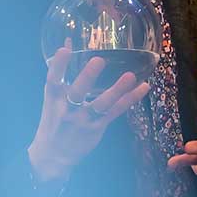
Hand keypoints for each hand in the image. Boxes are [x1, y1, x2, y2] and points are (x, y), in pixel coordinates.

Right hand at [28, 47, 150, 183]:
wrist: (53, 155)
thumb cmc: (55, 118)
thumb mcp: (53, 96)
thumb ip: (61, 68)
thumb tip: (67, 40)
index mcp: (54, 99)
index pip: (53, 80)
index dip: (58, 65)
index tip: (65, 50)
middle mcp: (68, 109)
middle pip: (77, 92)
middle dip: (87, 77)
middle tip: (99, 60)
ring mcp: (84, 119)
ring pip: (101, 104)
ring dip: (117, 90)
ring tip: (130, 76)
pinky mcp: (97, 127)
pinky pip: (116, 111)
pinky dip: (130, 99)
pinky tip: (144, 87)